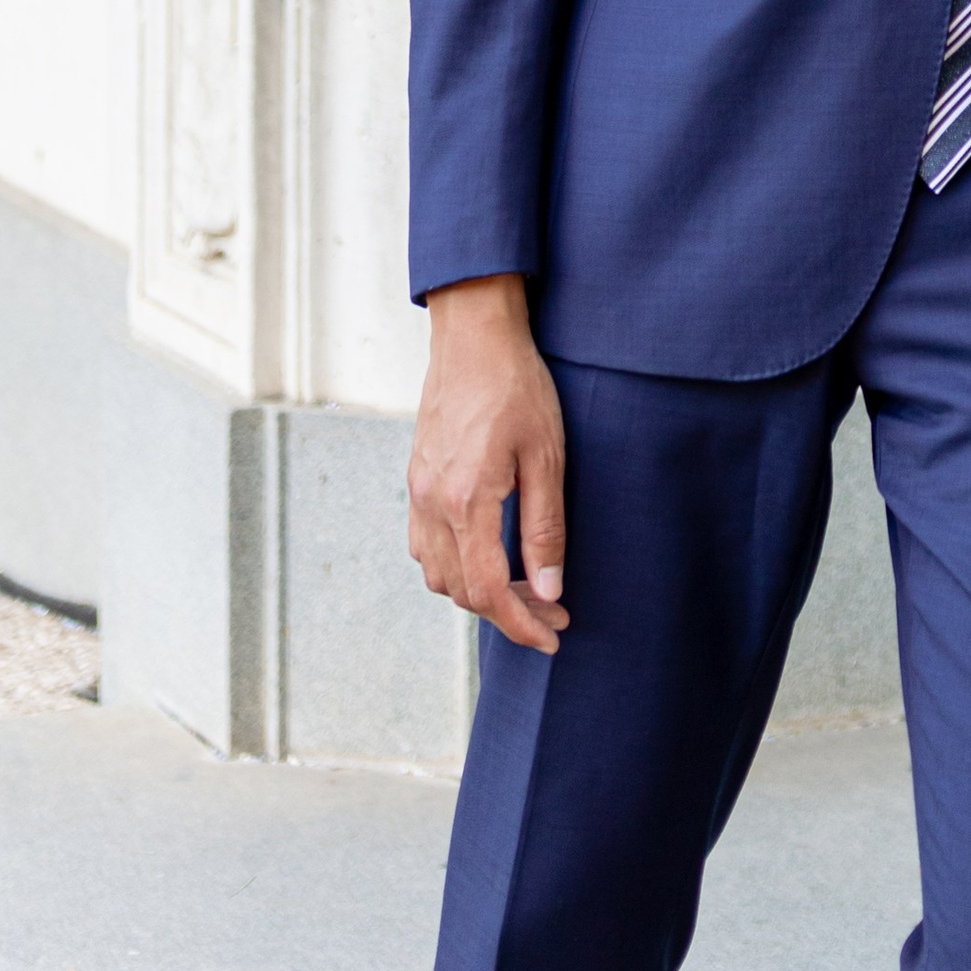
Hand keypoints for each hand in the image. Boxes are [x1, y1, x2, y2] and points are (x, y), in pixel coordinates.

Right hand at [407, 273, 570, 654]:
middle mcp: (432, 503)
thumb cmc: (517, 387)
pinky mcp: (416, 478)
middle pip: (461, 591)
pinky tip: (488, 555)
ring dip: (478, 593)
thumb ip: (545, 528)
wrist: (473, 335)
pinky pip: (425, 546)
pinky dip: (454, 567)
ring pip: (438, 574)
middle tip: (553, 610)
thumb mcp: (547, 456)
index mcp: (466, 500)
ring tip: (524, 589)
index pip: (490, 589)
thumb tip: (549, 588)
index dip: (523, 623)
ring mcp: (418, 492)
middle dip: (508, 613)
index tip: (554, 634)